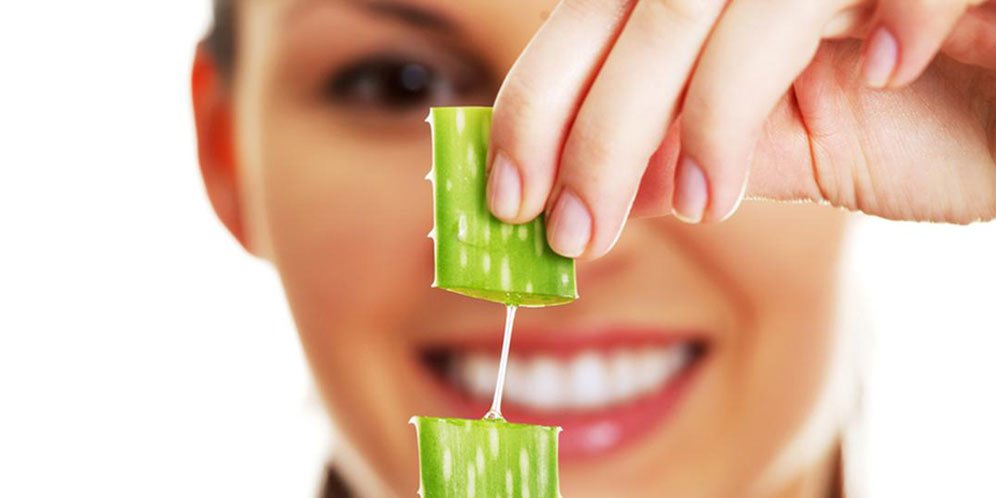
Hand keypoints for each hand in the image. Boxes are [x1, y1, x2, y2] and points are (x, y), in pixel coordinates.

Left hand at [485, 0, 995, 258]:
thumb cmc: (929, 120)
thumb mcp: (789, 155)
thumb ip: (692, 160)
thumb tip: (594, 196)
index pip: (592, 29)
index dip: (537, 106)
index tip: (511, 199)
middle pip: (639, 16)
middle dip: (593, 130)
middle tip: (572, 231)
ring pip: (709, 3)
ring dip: (698, 113)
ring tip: (702, 202)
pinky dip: (868, 37)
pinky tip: (877, 83)